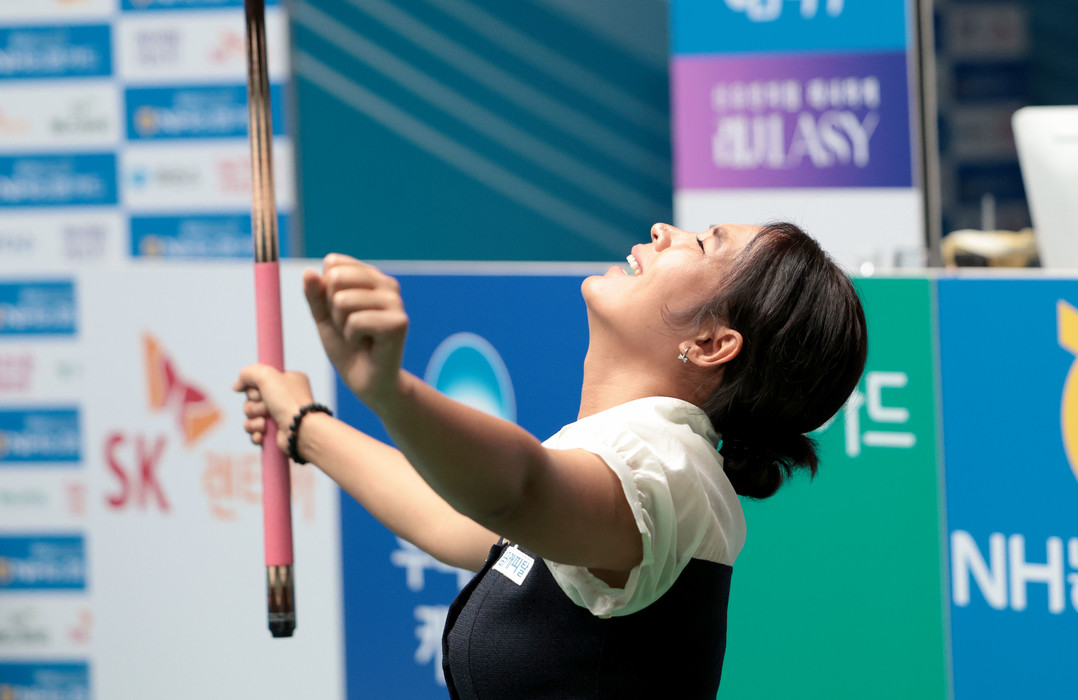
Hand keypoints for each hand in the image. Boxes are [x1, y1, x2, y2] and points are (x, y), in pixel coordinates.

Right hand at [233, 366, 314, 453]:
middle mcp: (284, 397)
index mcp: (287, 381)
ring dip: (254, 421)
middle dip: (254, 406)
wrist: (300, 430)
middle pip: (252, 399)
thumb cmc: (288, 401)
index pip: (259, 381)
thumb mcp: (267, 376)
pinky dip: (256, 434)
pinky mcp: (275, 433)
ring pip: (251, 417)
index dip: (254, 388)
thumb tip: (236, 386)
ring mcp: (280, 416)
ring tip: (264, 424)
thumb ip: (249, 373)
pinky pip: (255, 432)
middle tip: (266, 408)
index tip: (257, 391)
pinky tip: (262, 435)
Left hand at [303, 254, 407, 407]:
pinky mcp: (399, 322)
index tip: (340, 313)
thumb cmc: (347, 347)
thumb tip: (309, 272)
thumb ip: (315, 294)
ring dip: (342, 326)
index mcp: (371, 276)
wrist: (366, 382)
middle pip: (336, 278)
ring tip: (357, 337)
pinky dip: (352, 338)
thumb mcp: (324, 317)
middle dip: (333, 309)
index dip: (326, 292)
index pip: (333, 263)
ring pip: (343, 301)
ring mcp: (396, 302)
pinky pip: (355, 322)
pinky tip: (366, 346)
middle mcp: (387, 284)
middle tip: (349, 327)